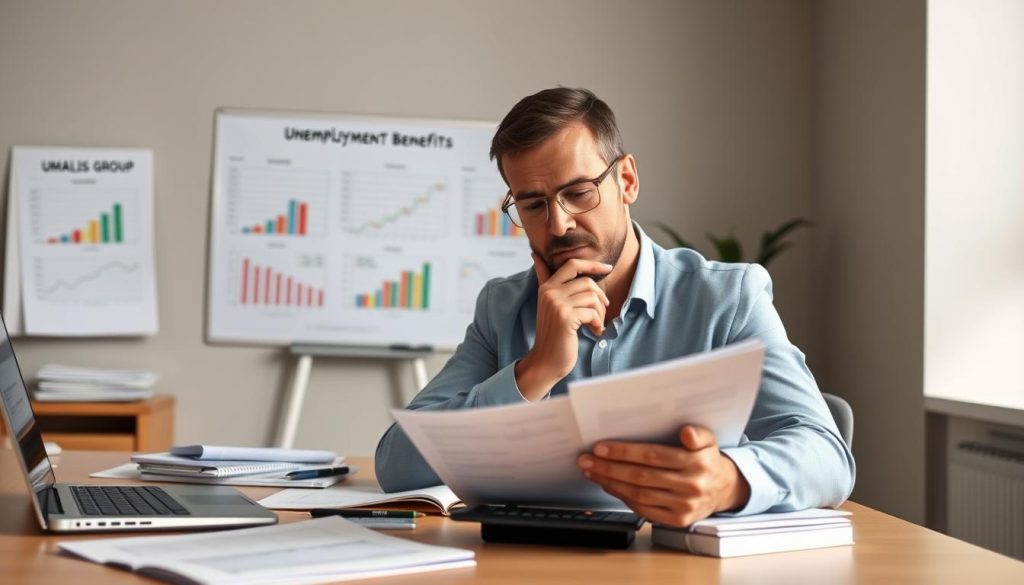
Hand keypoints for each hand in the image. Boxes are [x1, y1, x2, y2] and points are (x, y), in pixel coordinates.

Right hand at [515, 254, 611, 400]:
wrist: (546, 361)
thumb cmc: (554, 334)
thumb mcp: (549, 304)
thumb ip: (545, 280)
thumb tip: (535, 257)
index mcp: (547, 287)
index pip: (572, 265)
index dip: (592, 264)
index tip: (608, 267)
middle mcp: (549, 292)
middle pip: (587, 282)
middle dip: (600, 296)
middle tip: (603, 310)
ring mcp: (556, 304)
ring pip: (592, 297)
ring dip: (600, 313)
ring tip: (596, 324)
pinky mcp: (565, 317)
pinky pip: (592, 312)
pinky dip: (598, 323)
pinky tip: (595, 331)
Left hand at [577, 425, 750, 527]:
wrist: (724, 489)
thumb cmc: (706, 460)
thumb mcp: (710, 440)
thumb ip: (698, 434)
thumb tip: (686, 433)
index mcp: (697, 463)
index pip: (653, 456)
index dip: (624, 452)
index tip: (600, 447)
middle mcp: (690, 486)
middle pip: (641, 476)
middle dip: (609, 467)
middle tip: (586, 460)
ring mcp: (684, 506)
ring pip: (639, 494)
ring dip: (611, 482)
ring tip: (591, 471)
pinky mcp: (677, 520)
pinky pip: (644, 509)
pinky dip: (622, 497)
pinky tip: (608, 486)